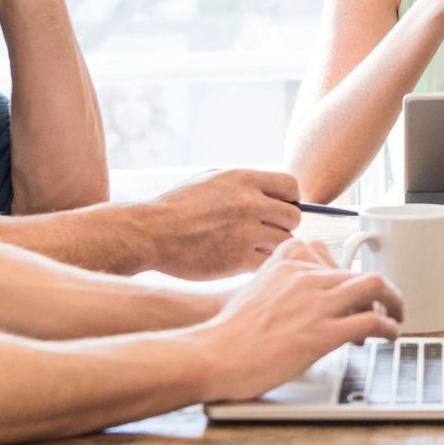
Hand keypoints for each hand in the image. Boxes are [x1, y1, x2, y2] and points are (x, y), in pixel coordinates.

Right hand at [135, 168, 301, 278]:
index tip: (277, 210)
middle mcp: (250, 202)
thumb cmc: (176, 207)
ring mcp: (246, 231)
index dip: (289, 200)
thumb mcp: (211, 180)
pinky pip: (268, 263)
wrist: (150, 233)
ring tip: (249, 249)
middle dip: (281, 226)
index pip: (291, 186)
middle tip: (263, 234)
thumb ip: (243, 185)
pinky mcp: (239, 259)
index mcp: (244, 179)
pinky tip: (242, 263)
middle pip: (292, 217)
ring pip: (284, 242)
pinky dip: (260, 265)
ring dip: (271, 248)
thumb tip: (273, 192)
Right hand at [194, 238, 403, 400]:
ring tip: (398, 317)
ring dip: (395, 301)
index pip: (332, 256)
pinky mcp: (323, 332)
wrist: (214, 354)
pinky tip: (389, 336)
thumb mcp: (256, 291)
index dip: (346, 275)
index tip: (350, 291)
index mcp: (287, 261)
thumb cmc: (229, 332)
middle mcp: (305, 275)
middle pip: (358, 271)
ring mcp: (316, 302)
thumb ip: (283, 286)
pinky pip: (371, 321)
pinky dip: (389, 328)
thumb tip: (305, 301)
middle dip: (379, 291)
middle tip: (385, 306)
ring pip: (375, 286)